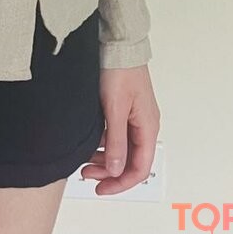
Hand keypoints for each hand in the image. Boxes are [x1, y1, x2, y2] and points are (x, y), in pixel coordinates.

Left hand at [79, 64, 158, 194]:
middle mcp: (144, 125)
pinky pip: (116, 135)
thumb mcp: (114, 109)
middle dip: (109, 172)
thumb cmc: (120, 70)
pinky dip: (103, 143)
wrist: (118, 44)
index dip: (120, 183)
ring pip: (121, 149)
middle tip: (86, 175)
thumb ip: (115, 141)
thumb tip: (115, 170)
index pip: (139, 168)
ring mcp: (135, 117)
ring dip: (104, 159)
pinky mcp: (124, 109)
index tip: (101, 189)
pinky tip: (89, 144)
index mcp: (148, 128)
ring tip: (84, 162)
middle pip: (130, 161)